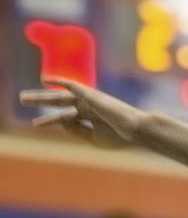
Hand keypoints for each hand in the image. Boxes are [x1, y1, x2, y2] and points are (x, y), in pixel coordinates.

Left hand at [19, 77, 142, 149]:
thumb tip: (59, 119)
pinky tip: (45, 79)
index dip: (49, 120)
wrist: (135, 130)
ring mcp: (89, 100)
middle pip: (58, 103)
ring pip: (59, 97)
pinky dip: (59, 81)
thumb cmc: (118, 137)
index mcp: (90, 117)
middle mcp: (88, 105)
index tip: (36, 123)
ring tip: (22, 97)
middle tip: (22, 99)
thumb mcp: (92, 137)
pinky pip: (72, 86)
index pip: (65, 117)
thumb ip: (75, 129)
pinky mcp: (91, 95)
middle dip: (41, 101)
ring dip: (41, 96)